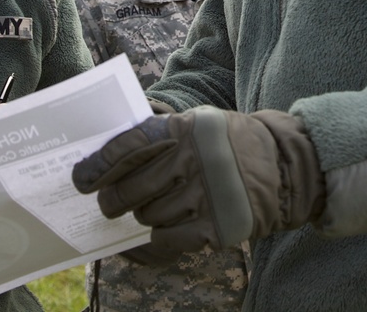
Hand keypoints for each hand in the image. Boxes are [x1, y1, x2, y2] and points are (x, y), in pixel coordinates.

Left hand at [72, 106, 324, 260]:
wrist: (284, 166)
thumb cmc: (230, 144)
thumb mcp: (199, 124)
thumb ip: (161, 136)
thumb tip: (111, 160)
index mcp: (184, 129)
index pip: (129, 144)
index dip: (99, 163)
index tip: (82, 178)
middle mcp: (192, 160)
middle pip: (132, 187)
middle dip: (112, 200)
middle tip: (106, 204)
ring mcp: (204, 194)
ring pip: (148, 215)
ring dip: (140, 217)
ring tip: (143, 213)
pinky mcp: (216, 225)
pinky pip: (168, 240)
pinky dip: (153, 242)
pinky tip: (149, 238)